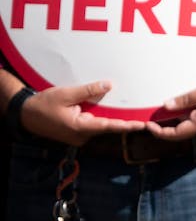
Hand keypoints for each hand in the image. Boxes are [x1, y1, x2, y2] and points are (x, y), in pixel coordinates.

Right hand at [19, 81, 147, 144]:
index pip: (108, 126)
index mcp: (79, 128)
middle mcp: (81, 135)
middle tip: (144, 118)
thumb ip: (89, 91)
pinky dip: (103, 118)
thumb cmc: (44, 104)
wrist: (25, 114)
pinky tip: (115, 112)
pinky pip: (93, 124)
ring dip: (114, 120)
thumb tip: (109, 85)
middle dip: (124, 122)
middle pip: (107, 127)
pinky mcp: (76, 131)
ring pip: (101, 126)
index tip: (141, 125)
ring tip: (134, 115)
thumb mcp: (66, 94)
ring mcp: (78, 135)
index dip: (126, 125)